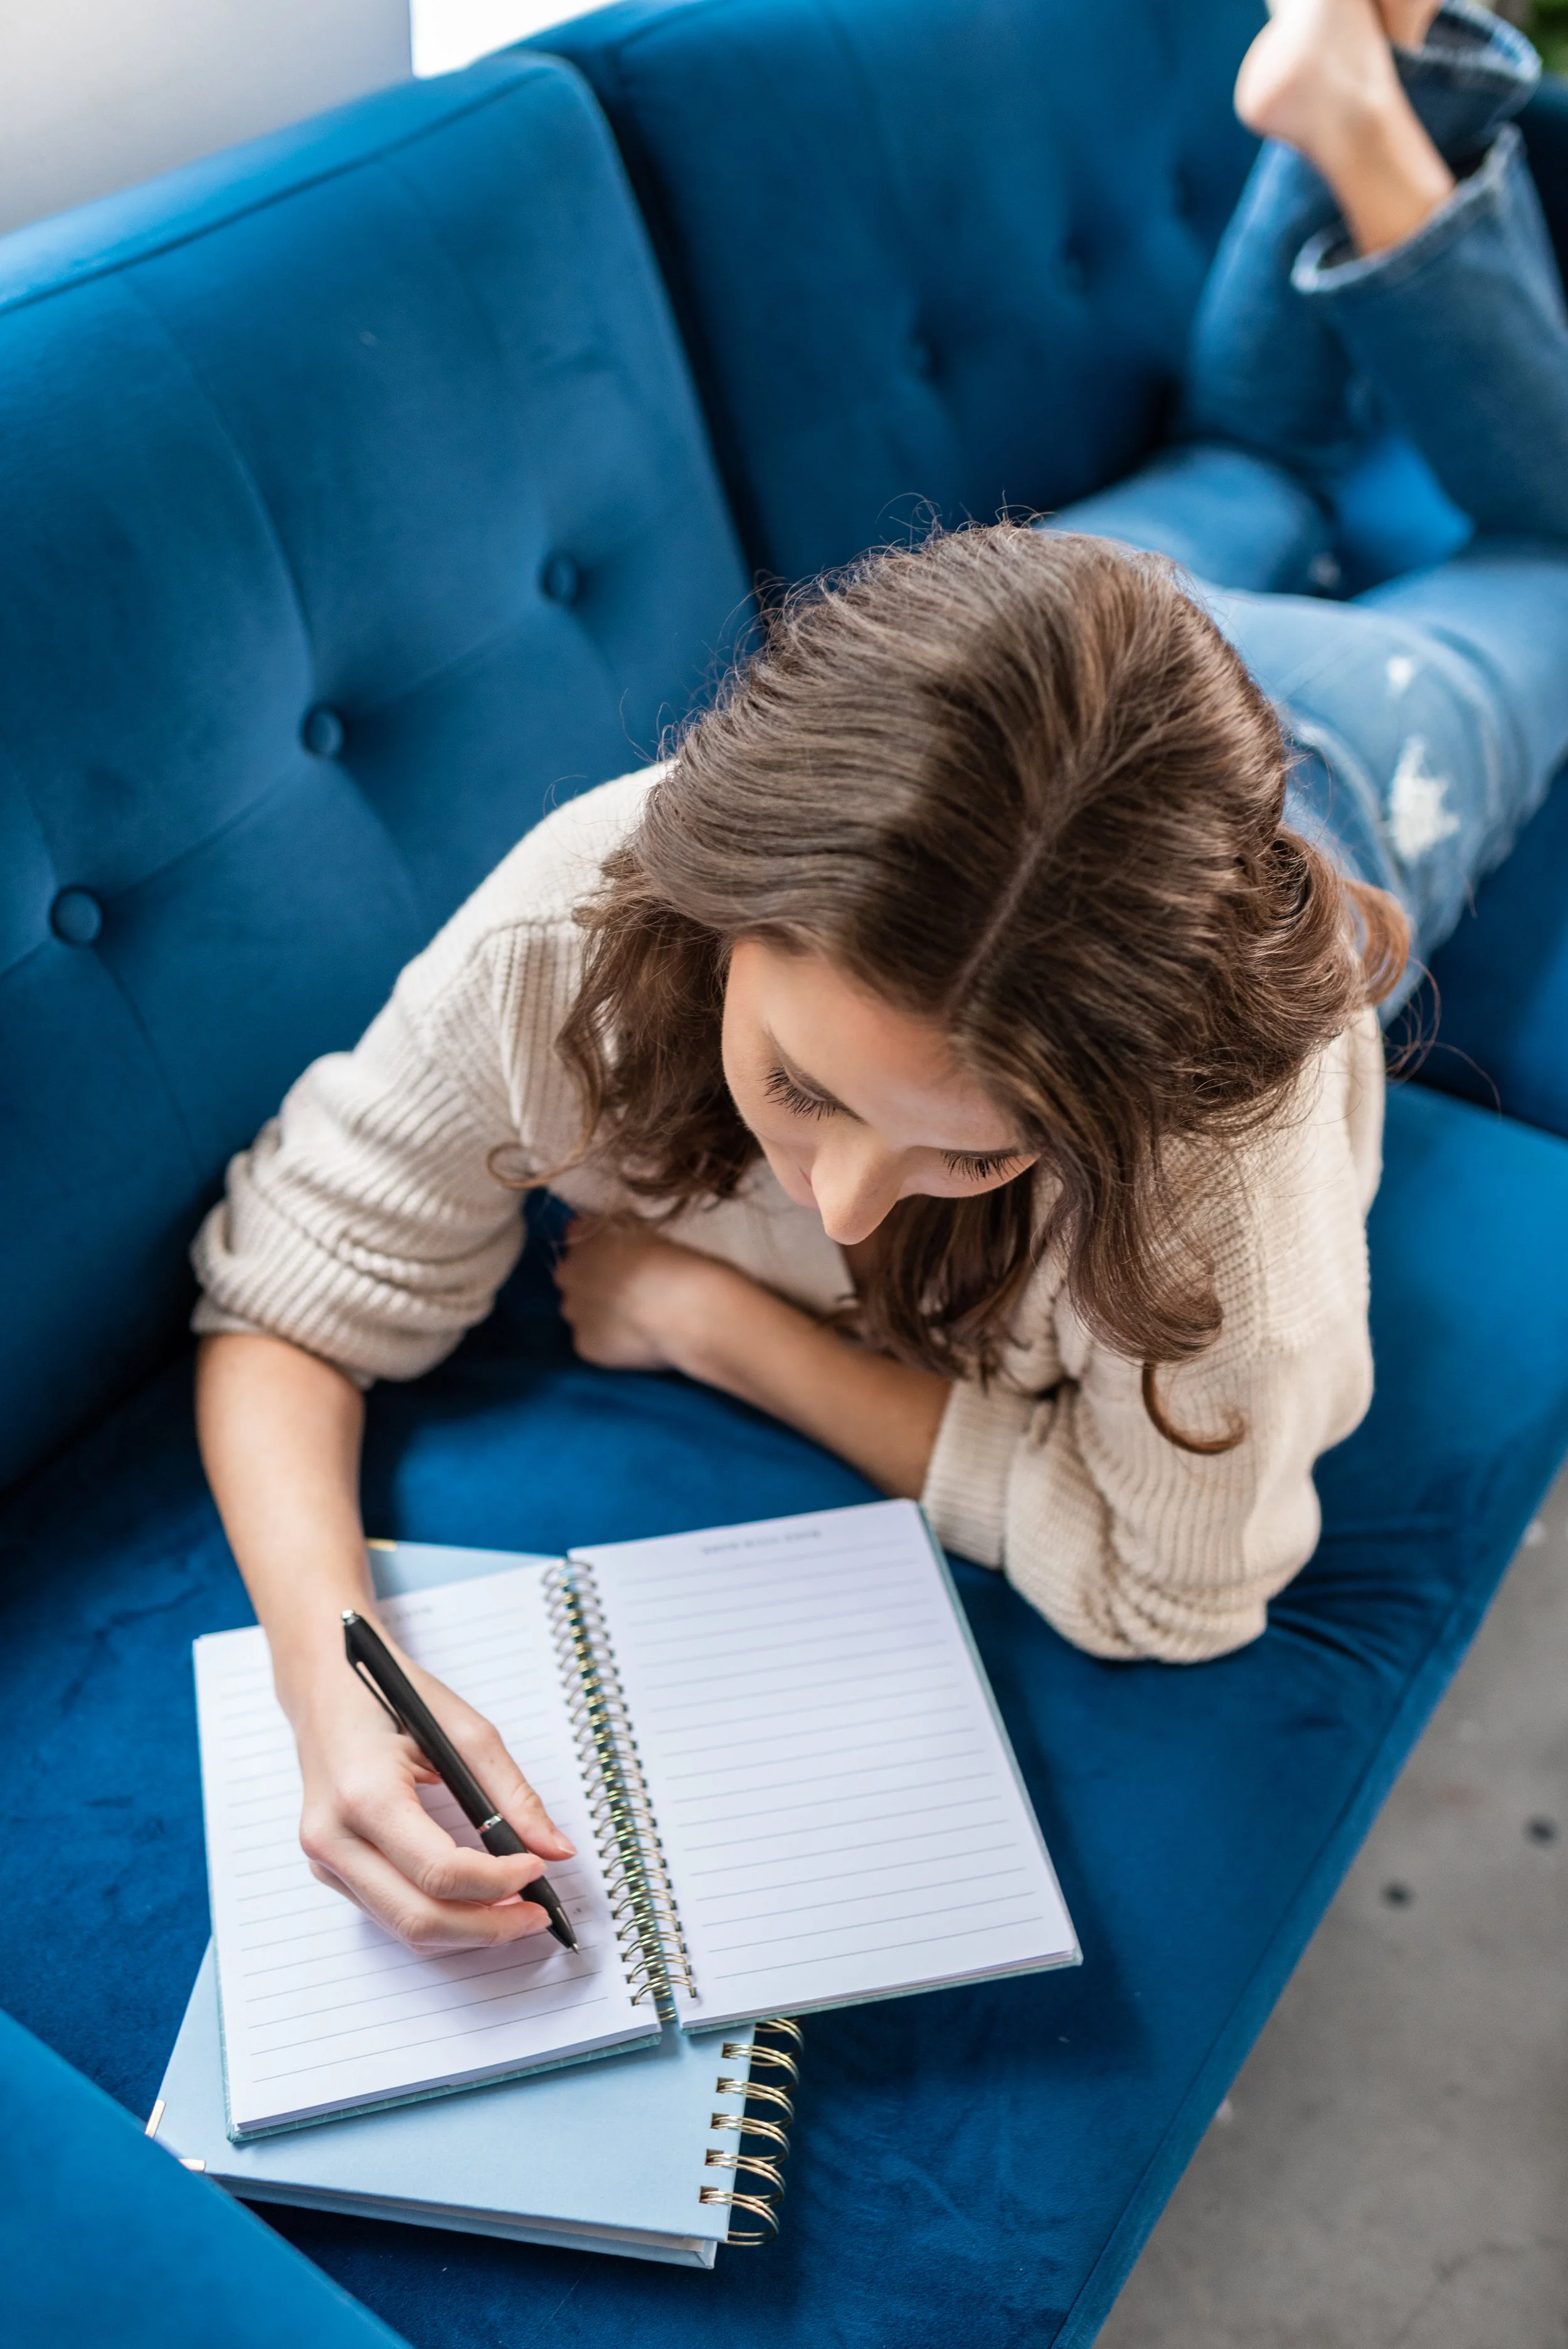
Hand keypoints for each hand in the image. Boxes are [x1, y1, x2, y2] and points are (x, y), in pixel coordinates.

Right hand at [292, 1641, 576, 1952]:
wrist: (326, 1687)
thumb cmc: (391, 1697)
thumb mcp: (462, 1730)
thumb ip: (513, 1794)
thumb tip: (556, 1849)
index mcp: (363, 1793)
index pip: (439, 1871)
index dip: (498, 1880)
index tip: (538, 1868)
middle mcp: (333, 1836)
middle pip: (418, 1916)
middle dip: (487, 1926)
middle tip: (535, 1914)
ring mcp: (324, 1859)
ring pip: (404, 1928)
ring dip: (466, 1930)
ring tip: (514, 1910)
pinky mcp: (329, 1868)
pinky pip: (389, 1914)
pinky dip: (439, 1917)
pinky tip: (475, 1900)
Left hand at [554, 1216, 738, 1372]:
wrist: (683, 1311)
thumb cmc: (675, 1264)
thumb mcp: (647, 1234)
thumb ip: (620, 1238)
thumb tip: (615, 1248)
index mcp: (584, 1237)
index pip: (576, 1234)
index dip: (597, 1247)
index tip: (617, 1257)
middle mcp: (568, 1273)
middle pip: (571, 1276)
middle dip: (590, 1282)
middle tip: (626, 1292)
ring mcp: (573, 1312)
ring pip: (579, 1311)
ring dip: (596, 1313)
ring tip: (633, 1320)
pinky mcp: (583, 1345)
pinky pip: (591, 1341)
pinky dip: (607, 1342)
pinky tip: (634, 1341)